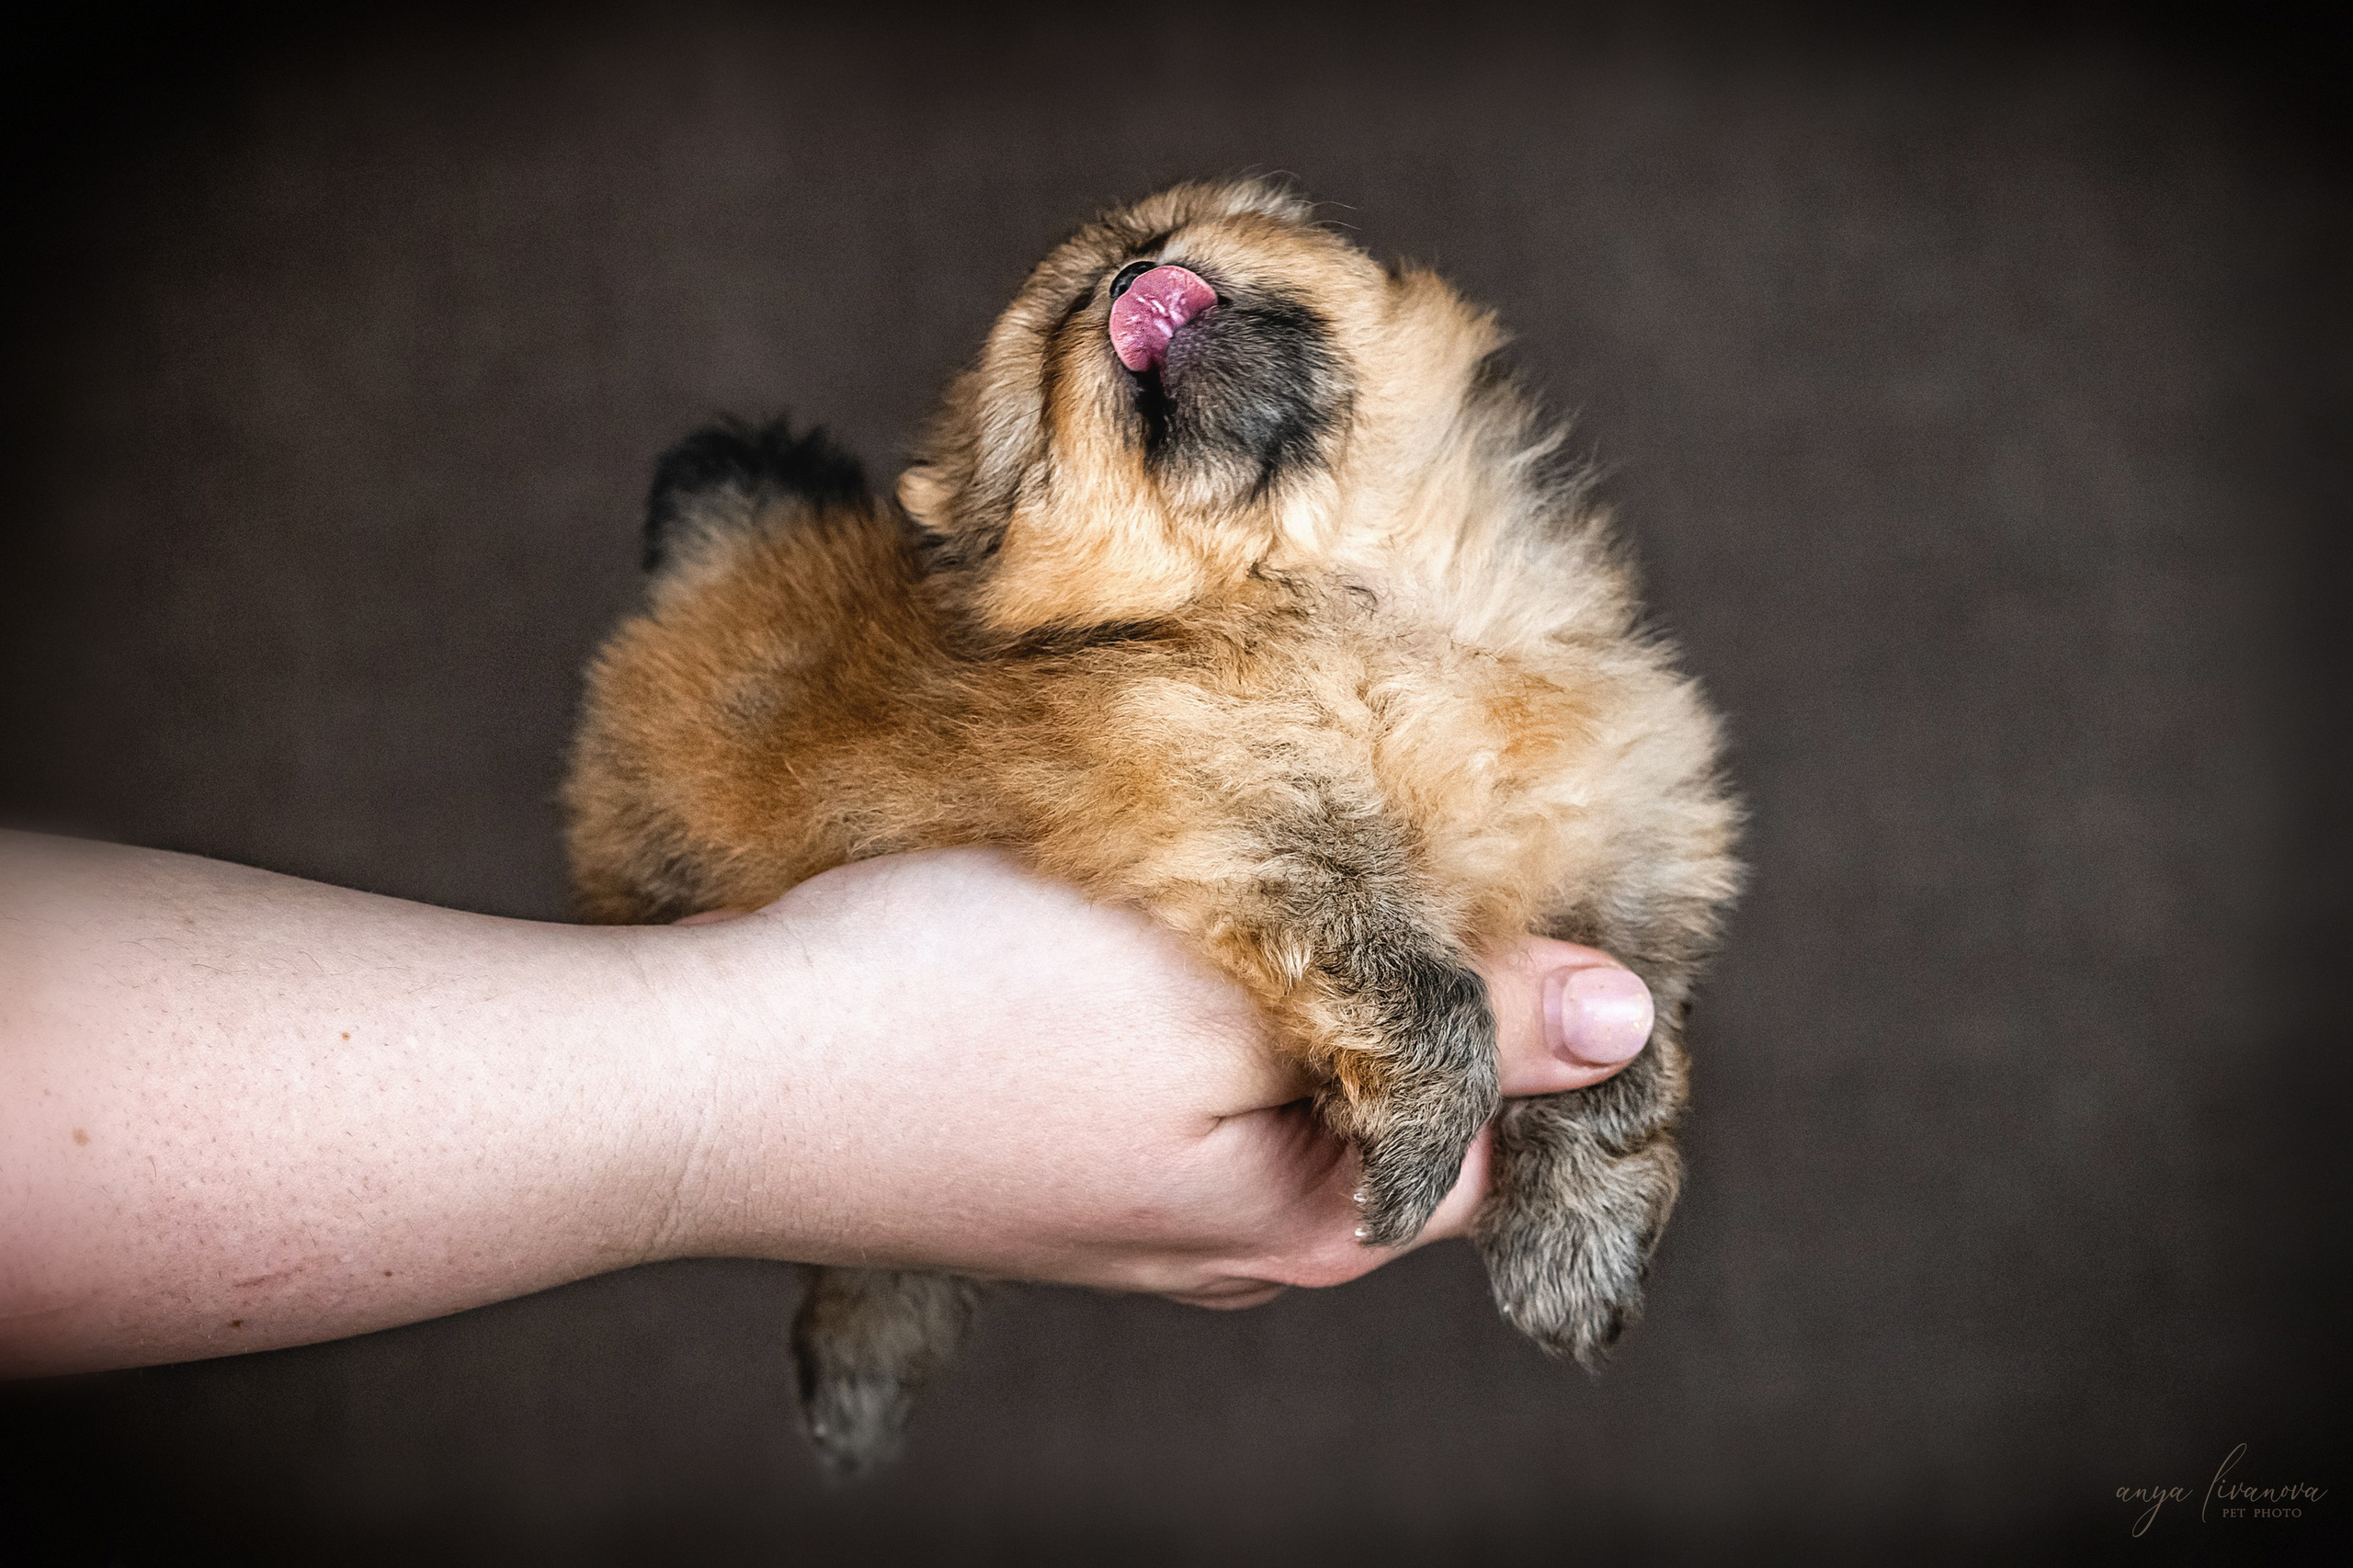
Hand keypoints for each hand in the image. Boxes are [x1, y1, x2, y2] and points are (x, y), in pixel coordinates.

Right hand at [655, 848, 1653, 1308]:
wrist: (711, 1071)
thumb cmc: (964, 1015)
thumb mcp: (1226, 991)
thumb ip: (1445, 1015)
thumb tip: (1635, 1020)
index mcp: (1315, 1219)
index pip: (1511, 1112)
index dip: (1537, 976)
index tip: (1513, 846)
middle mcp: (1240, 1239)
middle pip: (1399, 1082)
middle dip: (1417, 958)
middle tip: (1394, 812)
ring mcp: (1141, 1205)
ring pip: (1285, 1062)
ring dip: (1299, 956)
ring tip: (1276, 832)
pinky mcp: (1059, 1149)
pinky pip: (1187, 1059)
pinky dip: (1205, 975)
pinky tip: (1165, 897)